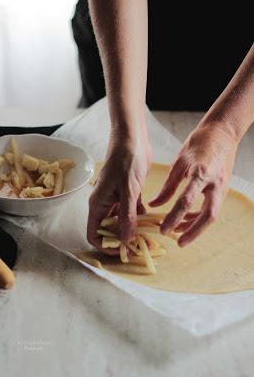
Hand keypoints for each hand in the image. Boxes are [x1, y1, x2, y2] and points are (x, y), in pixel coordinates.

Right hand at [87, 130, 151, 252]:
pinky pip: (133, 213)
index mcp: (98, 204)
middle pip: (110, 231)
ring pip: (123, 223)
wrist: (132, 138)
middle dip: (124, 241)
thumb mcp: (128, 189)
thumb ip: (127, 215)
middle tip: (143, 245)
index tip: (124, 251)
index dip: (106, 245)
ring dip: (134, 231)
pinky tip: (152, 222)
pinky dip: (141, 219)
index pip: (95, 233)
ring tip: (150, 237)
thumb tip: (126, 239)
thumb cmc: (126, 159)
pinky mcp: (129, 194)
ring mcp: (117, 200)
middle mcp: (106, 204)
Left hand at [149, 120, 237, 246]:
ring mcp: (222, 188)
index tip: (163, 229)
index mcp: (201, 174)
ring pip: (212, 215)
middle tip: (178, 243)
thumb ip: (168, 186)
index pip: (186, 202)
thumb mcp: (179, 162)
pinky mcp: (222, 189)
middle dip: (193, 232)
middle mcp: (215, 183)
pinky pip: (212, 208)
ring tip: (178, 233)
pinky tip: (186, 221)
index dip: (174, 218)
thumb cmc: (199, 143)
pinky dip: (199, 217)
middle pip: (208, 216)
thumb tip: (154, 205)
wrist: (223, 132)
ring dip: (196, 226)